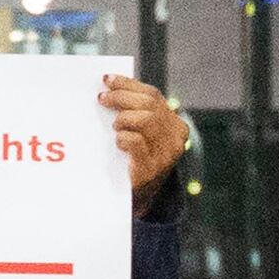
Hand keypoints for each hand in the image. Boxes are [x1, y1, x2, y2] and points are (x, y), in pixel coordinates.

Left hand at [104, 75, 189, 211]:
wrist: (136, 198)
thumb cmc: (136, 160)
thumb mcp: (143, 134)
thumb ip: (137, 114)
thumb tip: (111, 88)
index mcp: (175, 125)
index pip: (153, 95)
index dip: (129, 85)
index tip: (108, 80)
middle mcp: (175, 138)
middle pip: (149, 104)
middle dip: (122, 97)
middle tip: (102, 99)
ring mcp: (165, 155)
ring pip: (146, 120)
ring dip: (124, 118)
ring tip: (115, 126)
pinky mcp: (151, 169)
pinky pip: (136, 142)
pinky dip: (123, 138)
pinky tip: (118, 142)